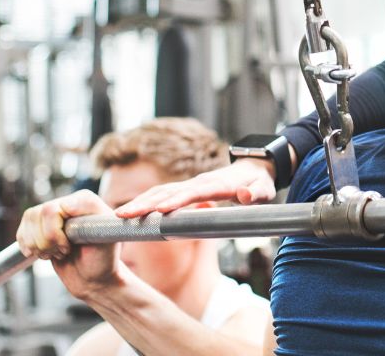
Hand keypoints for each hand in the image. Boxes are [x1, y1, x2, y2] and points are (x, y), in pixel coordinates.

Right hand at [16, 190, 122, 298]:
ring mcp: (53, 215)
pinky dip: (28, 246)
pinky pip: (22, 230)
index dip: (54, 233)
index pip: (51, 209)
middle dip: (46, 241)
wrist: (94, 278)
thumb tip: (65, 204)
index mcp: (84, 200)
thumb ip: (91, 214)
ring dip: (38, 245)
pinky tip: (43, 253)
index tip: (69, 247)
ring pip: (28, 221)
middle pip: (36, 214)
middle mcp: (67, 203)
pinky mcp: (41, 228)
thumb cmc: (103, 259)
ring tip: (56, 253)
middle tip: (63, 252)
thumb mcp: (106, 235)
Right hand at [115, 158, 276, 217]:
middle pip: (168, 191)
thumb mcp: (265, 189)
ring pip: (160, 191)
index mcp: (217, 184)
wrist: (254, 169)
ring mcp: (190, 184)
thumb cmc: (259, 183)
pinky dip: (145, 201)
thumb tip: (244, 195)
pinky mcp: (185, 189)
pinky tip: (130, 212)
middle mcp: (199, 182)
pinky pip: (161, 194)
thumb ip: (256, 193)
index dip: (177, 200)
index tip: (160, 210)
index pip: (194, 193)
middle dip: (146, 203)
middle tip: (123, 215)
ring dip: (140, 202)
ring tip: (119, 215)